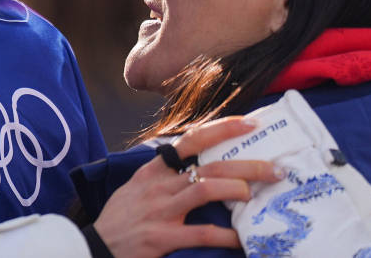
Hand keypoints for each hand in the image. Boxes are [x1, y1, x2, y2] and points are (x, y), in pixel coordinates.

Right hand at [92, 116, 282, 257]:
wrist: (94, 248)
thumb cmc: (120, 219)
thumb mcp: (136, 188)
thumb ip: (164, 176)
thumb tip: (198, 167)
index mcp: (153, 171)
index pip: (190, 140)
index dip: (222, 129)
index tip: (250, 124)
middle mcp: (159, 186)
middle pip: (208, 166)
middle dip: (247, 164)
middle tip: (276, 168)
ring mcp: (160, 211)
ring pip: (205, 190)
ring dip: (237, 189)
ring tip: (256, 194)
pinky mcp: (162, 238)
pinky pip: (201, 233)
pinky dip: (225, 236)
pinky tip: (241, 239)